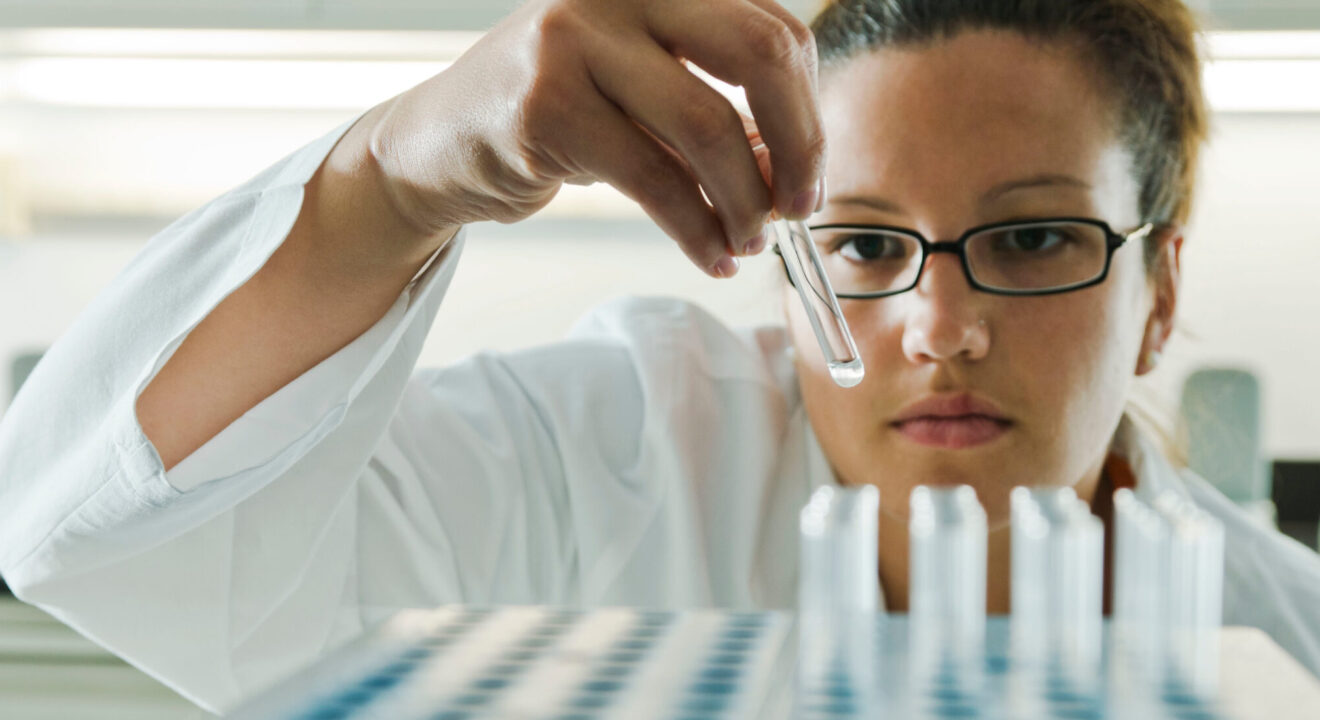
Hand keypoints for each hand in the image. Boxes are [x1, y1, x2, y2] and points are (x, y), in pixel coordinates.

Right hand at [368, 0, 825, 277]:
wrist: (439, 143)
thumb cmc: (555, 116)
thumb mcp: (640, 93)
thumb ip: (715, 109)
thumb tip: (794, 165)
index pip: (772, 29)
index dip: (808, 111)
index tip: (808, 176)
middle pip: (758, 54)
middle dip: (798, 144)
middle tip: (799, 208)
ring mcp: (576, 41)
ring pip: (709, 127)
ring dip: (744, 203)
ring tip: (747, 244)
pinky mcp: (546, 106)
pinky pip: (655, 180)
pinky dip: (696, 230)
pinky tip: (710, 255)